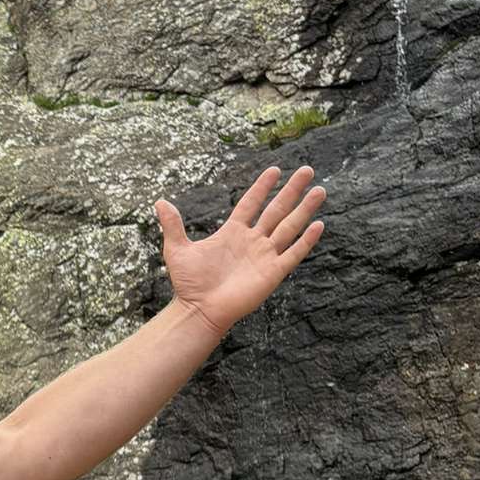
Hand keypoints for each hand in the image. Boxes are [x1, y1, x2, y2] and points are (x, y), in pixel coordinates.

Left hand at [155, 164, 325, 336]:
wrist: (199, 310)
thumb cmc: (189, 284)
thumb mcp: (177, 249)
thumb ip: (173, 225)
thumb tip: (160, 201)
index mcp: (232, 232)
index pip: (251, 203)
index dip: (262, 187)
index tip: (275, 170)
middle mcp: (252, 241)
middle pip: (276, 210)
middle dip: (292, 190)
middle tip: (307, 170)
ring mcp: (264, 256)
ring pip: (289, 227)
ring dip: (305, 209)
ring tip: (320, 190)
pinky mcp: (272, 272)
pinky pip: (293, 254)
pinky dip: (306, 241)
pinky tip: (318, 225)